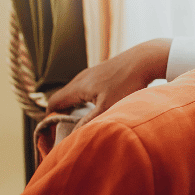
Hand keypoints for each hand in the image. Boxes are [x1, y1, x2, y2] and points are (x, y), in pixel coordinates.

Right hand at [47, 38, 172, 127]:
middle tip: (66, 131)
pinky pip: (85, 89)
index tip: (54, 133)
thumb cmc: (126, 83)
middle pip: (62, 99)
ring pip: (74, 93)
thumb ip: (89, 121)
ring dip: (73, 107)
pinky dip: (84, 100)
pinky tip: (96, 108)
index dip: (50, 119)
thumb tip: (73, 134)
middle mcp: (80, 79)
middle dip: (61, 115)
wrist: (144, 59)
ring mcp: (91, 74)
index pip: (53, 104)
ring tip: (80, 122)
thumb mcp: (107, 106)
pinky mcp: (101, 73)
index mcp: (77, 87)